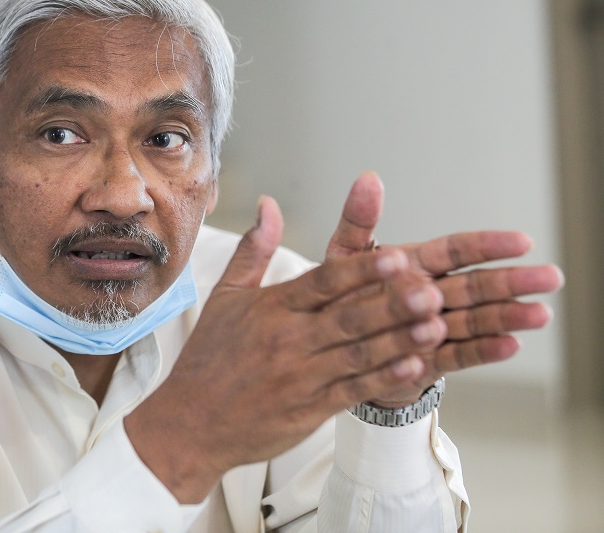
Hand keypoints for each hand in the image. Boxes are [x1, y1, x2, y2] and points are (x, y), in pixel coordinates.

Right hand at [125, 196, 445, 502]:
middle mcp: (289, 340)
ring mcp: (302, 376)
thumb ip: (254, 250)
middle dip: (393, 303)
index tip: (396, 256)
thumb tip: (268, 204)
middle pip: (348, 317)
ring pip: (358, 354)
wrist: (190, 423)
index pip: (323, 282)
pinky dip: (384, 379)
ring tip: (437, 325)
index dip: (361, 270)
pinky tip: (416, 367)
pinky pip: (354, 391)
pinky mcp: (310, 409)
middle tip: (433, 290)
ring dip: (400, 340)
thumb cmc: (209, 357)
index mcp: (272, 308)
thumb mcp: (225, 297)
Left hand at [325, 172, 563, 405]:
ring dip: (507, 316)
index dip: (487, 245)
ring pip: (474, 319)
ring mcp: (431, 328)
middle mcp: (428, 295)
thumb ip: (357, 222)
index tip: (521, 241)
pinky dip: (481, 351)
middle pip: (475, 285)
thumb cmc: (335, 296)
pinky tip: (510, 344)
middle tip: (550, 277)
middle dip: (512, 281)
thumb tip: (367, 178)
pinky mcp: (426, 360)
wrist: (328, 349)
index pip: (455, 251)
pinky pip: (456, 354)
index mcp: (412, 265)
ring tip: (540, 314)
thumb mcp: (342, 259)